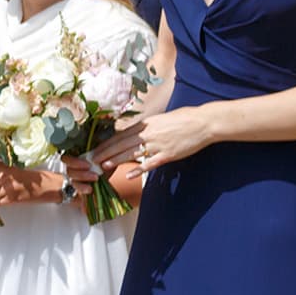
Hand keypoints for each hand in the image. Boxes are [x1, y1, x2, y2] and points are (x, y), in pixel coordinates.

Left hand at [94, 105, 216, 174]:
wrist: (203, 122)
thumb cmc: (183, 119)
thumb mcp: (160, 119)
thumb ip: (145, 127)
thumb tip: (132, 133)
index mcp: (146, 124)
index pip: (120, 135)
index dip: (106, 143)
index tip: (95, 149)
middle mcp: (148, 134)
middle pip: (122, 144)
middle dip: (105, 152)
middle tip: (92, 160)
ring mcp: (157, 145)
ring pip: (132, 153)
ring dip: (116, 160)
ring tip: (103, 166)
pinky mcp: (167, 155)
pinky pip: (150, 163)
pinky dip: (138, 169)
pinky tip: (128, 175)